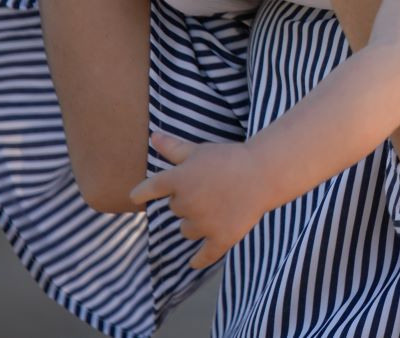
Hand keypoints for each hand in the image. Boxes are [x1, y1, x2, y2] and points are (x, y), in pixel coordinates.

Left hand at [131, 132, 273, 269]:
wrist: (264, 173)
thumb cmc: (230, 158)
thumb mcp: (199, 150)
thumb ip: (174, 147)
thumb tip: (152, 136)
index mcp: (178, 181)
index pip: (150, 189)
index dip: (142, 193)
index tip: (136, 197)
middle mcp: (185, 204)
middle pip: (175, 209)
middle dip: (186, 201)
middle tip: (208, 189)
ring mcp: (203, 224)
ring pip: (187, 230)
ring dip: (195, 223)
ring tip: (216, 209)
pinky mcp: (220, 238)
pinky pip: (205, 255)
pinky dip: (198, 260)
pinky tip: (193, 264)